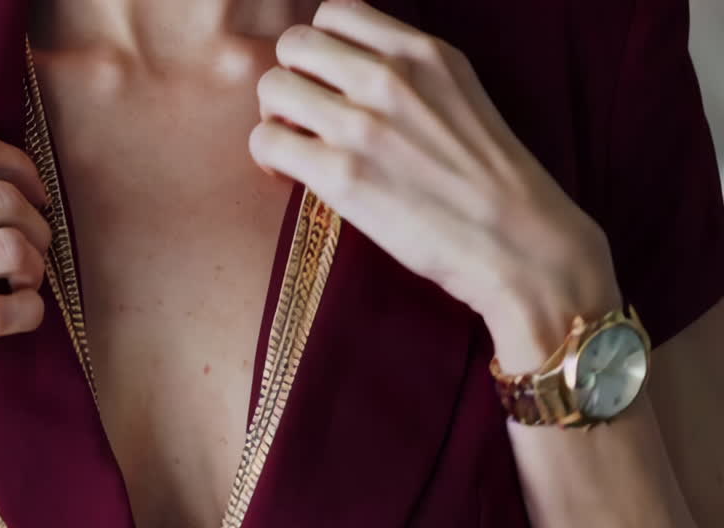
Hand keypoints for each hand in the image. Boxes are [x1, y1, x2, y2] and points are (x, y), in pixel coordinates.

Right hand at [0, 129, 50, 440]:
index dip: (23, 169)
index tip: (33, 195)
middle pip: (5, 201)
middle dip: (38, 224)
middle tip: (37, 247)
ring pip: (11, 250)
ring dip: (36, 267)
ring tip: (26, 282)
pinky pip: (0, 312)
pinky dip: (28, 311)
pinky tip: (21, 315)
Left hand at [248, 0, 621, 369]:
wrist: (520, 244)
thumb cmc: (490, 183)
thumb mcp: (459, 96)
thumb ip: (408, 75)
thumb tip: (347, 75)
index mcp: (423, 51)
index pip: (336, 11)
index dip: (321, 48)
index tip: (329, 82)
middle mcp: (390, 76)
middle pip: (294, 44)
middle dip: (291, 78)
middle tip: (303, 117)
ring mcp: (363, 123)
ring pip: (271, 88)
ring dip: (273, 118)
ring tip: (297, 147)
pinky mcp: (341, 175)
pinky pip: (266, 142)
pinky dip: (269, 159)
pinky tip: (292, 177)